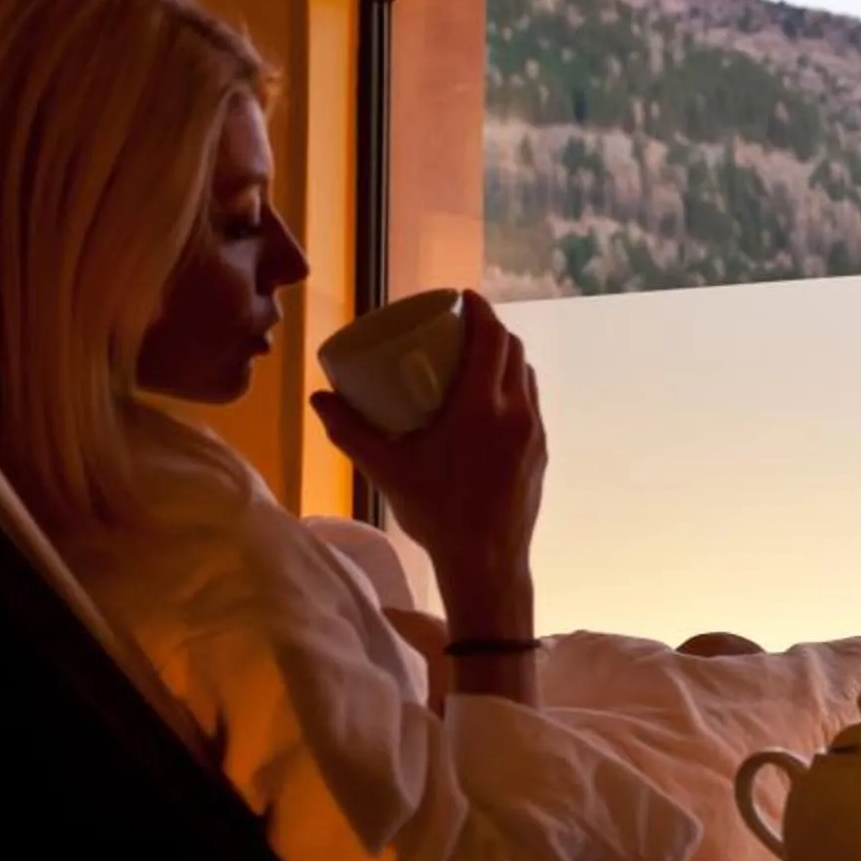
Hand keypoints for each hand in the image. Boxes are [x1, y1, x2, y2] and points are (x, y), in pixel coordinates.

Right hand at [311, 292, 544, 637]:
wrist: (486, 562)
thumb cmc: (436, 514)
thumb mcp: (387, 470)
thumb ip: (350, 432)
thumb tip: (320, 399)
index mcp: (480, 408)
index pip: (491, 338)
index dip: (480, 310)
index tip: (462, 298)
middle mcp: (514, 412)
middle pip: (513, 349)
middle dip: (491, 328)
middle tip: (463, 326)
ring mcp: (533, 432)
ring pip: (526, 376)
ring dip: (506, 358)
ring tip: (478, 358)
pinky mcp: (541, 452)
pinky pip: (531, 403)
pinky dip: (514, 387)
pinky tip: (492, 400)